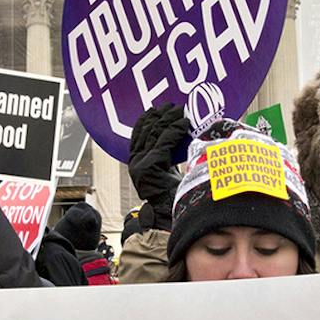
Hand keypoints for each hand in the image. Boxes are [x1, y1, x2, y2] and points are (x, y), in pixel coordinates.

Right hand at [125, 103, 190, 229]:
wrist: (170, 214)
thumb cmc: (172, 195)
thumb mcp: (167, 171)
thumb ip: (166, 157)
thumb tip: (177, 140)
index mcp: (136, 162)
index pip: (138, 135)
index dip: (146, 120)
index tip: (156, 109)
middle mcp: (135, 162)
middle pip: (146, 131)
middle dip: (159, 116)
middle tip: (171, 105)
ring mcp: (141, 164)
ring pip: (156, 134)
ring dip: (169, 119)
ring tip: (180, 110)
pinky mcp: (151, 166)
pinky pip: (165, 142)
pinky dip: (176, 130)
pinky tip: (184, 122)